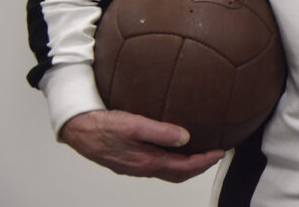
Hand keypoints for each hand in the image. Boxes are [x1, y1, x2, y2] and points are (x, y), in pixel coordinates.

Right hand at [59, 109, 225, 182]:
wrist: (78, 130)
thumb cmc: (103, 126)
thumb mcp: (134, 125)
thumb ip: (160, 132)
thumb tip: (185, 137)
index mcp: (146, 162)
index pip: (183, 168)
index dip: (204, 162)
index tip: (220, 153)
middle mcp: (143, 168)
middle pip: (179, 174)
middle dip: (200, 166)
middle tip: (215, 155)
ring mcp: (136, 166)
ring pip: (168, 171)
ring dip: (187, 164)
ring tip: (201, 152)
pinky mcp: (130, 160)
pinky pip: (158, 165)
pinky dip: (173, 160)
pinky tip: (175, 148)